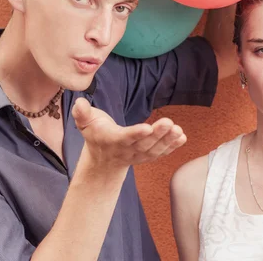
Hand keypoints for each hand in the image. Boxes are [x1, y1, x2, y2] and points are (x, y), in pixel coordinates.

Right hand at [72, 98, 186, 170]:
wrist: (103, 160)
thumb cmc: (96, 135)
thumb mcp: (85, 123)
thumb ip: (82, 113)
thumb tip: (80, 103)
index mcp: (112, 140)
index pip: (125, 137)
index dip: (135, 134)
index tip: (147, 128)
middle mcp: (127, 150)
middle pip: (144, 144)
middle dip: (157, 134)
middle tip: (169, 123)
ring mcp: (138, 155)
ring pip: (154, 149)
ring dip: (168, 140)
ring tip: (178, 130)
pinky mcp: (147, 155)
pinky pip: (161, 152)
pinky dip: (172, 146)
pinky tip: (182, 137)